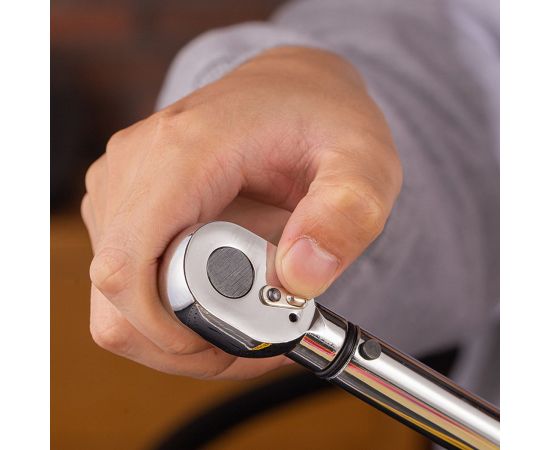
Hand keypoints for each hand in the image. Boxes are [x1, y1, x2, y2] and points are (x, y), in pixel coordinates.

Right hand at [81, 46, 401, 378]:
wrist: (293, 89)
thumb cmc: (324, 119)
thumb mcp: (363, 162)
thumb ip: (345, 214)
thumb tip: (298, 278)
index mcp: (183, 152)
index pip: (126, 266)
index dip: (168, 328)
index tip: (236, 340)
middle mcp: (134, 166)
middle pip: (118, 298)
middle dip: (185, 339)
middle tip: (257, 333)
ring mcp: (123, 185)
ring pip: (117, 301)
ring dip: (179, 329)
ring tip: (247, 313)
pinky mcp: (125, 203)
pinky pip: (127, 282)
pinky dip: (169, 310)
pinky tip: (221, 296)